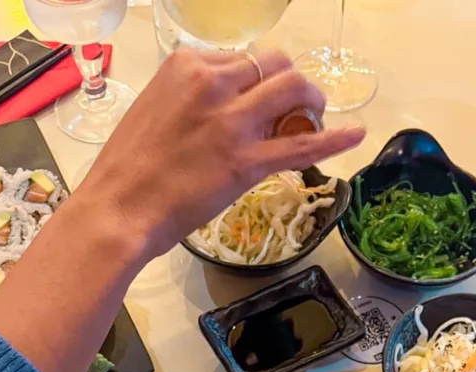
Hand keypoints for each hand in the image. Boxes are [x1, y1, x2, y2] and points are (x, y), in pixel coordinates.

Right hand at [76, 49, 365, 259]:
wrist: (119, 209)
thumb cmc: (128, 169)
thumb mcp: (156, 109)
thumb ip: (190, 99)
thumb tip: (221, 107)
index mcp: (187, 66)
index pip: (241, 58)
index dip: (256, 80)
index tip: (257, 101)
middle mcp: (213, 83)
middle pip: (274, 65)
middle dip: (290, 84)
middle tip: (296, 107)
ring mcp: (233, 123)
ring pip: (293, 92)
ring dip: (311, 102)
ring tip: (314, 118)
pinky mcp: (247, 163)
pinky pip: (301, 146)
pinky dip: (334, 139)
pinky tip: (356, 136)